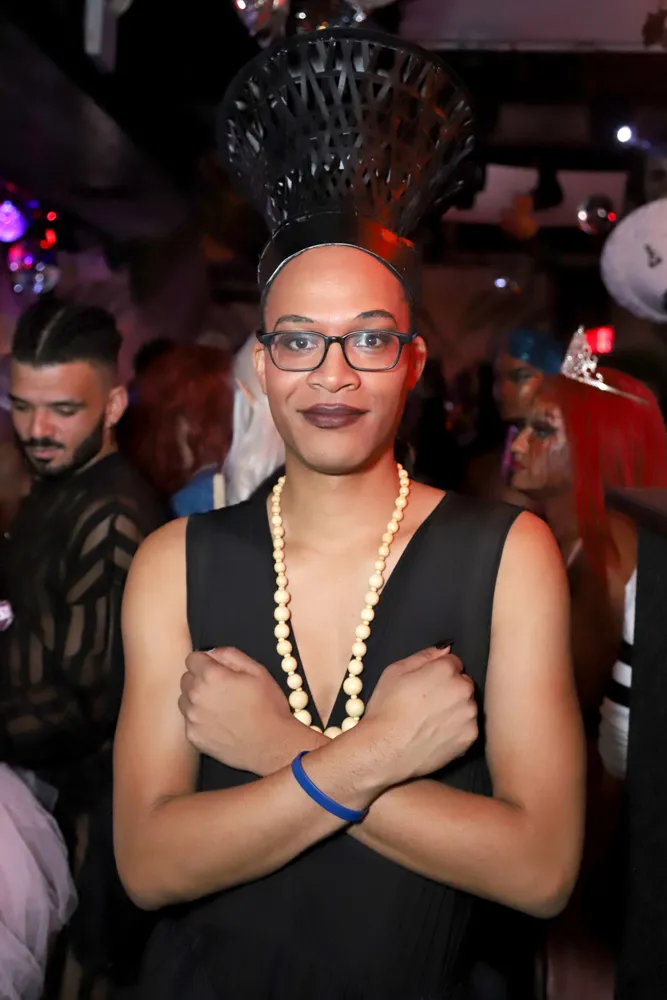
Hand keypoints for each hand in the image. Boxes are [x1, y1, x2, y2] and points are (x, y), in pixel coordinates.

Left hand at [179, 647, 298, 774]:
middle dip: (200, 679)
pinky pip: (189, 721)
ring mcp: (193, 719)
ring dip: (196, 699)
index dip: (206, 662)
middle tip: (221, 689)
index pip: (192, 659)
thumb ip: (230, 655)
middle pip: (186, 678)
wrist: (272, 745)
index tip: (217, 669)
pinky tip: (219, 723)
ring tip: (219, 707)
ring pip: (184, 700)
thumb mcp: (257, 670)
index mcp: (211, 676)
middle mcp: (196, 696)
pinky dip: (199, 719)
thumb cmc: (268, 706)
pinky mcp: (193, 737)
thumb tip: (211, 653)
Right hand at [361, 646, 477, 785]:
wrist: (386, 750)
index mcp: (445, 670)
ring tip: (431, 721)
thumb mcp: (395, 671)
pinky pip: (468, 727)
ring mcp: (469, 715)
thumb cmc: (386, 708)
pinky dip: (457, 729)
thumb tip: (445, 649)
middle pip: (463, 683)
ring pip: (467, 705)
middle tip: (427, 703)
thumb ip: (423, 656)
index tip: (426, 684)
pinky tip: (437, 734)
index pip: (453, 662)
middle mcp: (463, 689)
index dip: (438, 672)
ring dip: (456, 708)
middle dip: (450, 688)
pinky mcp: (470, 738)